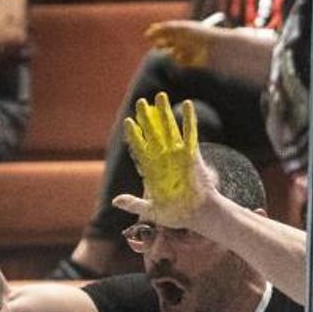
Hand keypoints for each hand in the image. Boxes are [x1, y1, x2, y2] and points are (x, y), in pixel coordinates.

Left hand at [111, 92, 216, 228]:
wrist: (197, 215)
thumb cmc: (175, 214)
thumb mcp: (152, 211)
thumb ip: (134, 204)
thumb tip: (115, 200)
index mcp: (151, 171)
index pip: (140, 149)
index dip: (134, 136)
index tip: (129, 123)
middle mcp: (163, 160)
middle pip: (152, 134)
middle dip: (146, 119)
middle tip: (141, 103)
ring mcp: (177, 155)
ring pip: (169, 130)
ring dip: (165, 114)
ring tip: (160, 96)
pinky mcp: (192, 155)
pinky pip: (190, 134)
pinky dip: (189, 120)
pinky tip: (186, 105)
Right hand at [145, 20, 224, 68]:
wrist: (214, 47)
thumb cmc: (197, 34)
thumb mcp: (179, 29)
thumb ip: (163, 29)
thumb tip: (148, 33)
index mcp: (182, 29)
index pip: (164, 31)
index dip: (157, 33)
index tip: (150, 36)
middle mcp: (183, 39)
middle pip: (166, 42)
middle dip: (162, 44)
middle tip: (160, 45)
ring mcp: (186, 50)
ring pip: (171, 53)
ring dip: (172, 52)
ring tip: (180, 49)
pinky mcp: (189, 61)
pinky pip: (179, 61)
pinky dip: (180, 59)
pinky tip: (188, 56)